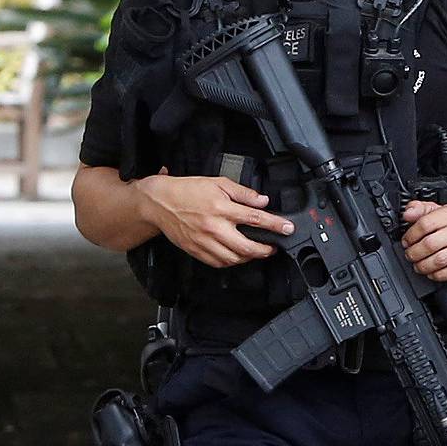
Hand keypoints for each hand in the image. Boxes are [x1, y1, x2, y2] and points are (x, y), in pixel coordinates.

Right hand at [136, 173, 293, 268]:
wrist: (159, 202)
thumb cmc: (187, 190)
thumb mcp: (217, 182)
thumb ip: (242, 192)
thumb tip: (262, 201)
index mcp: (221, 208)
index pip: (255, 219)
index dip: (275, 225)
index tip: (287, 228)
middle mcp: (214, 227)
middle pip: (248, 246)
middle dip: (266, 249)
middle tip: (273, 246)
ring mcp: (204, 242)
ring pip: (234, 258)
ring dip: (249, 257)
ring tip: (255, 251)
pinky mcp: (196, 250)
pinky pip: (219, 263)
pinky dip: (232, 262)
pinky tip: (236, 255)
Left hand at [401, 197, 446, 281]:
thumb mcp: (440, 212)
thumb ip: (421, 209)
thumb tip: (408, 213)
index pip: (425, 223)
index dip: (411, 235)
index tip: (406, 242)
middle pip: (431, 244)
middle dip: (415, 253)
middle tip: (410, 256)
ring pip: (441, 259)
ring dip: (424, 266)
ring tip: (419, 266)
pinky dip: (439, 275)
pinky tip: (433, 273)